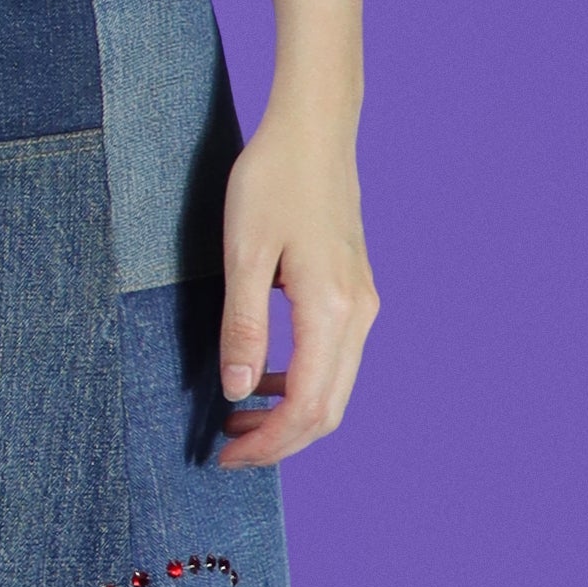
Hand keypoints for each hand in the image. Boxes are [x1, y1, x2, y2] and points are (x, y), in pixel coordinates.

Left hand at [210, 105, 377, 466]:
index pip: (306, 406)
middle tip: (227, 451)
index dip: (267, 443)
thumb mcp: (243, 253)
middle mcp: (358, 314)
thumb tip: (239, 392)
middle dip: (279, 442)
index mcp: (330, 310)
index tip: (225, 455)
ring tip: (237, 420)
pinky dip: (302, 385)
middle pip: (329, 411)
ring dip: (289, 416)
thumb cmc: (272, 181)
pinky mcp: (355, 293)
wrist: (313, 131)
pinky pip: (335, 360)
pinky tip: (263, 379)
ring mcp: (362, 304)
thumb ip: (242, 326)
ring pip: (335, 390)